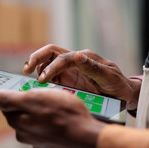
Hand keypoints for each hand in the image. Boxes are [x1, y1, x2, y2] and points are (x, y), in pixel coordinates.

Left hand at [0, 88, 105, 147]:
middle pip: (22, 113)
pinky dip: (53, 121)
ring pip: (36, 120)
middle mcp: (25, 135)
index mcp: (18, 123)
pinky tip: (64, 116)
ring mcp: (39, 141)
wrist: (87, 138)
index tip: (27, 88)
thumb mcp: (33, 99)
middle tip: (47, 95)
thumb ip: (9, 99)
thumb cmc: (63, 114)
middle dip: (32, 102)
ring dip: (44, 111)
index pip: (7, 105)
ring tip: (59, 105)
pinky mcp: (52, 144)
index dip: (17, 93)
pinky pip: (48, 128)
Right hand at [23, 44, 140, 109]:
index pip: (63, 58)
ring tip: (30, 80)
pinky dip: (42, 78)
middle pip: (51, 52)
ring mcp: (70, 70)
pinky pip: (51, 75)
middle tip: (26, 69)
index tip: (42, 80)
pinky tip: (38, 87)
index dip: (51, 67)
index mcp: (85, 58)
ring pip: (48, 62)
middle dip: (36, 58)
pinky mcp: (67, 79)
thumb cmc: (118, 86)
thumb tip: (78, 55)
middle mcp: (75, 61)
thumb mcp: (109, 77)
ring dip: (37, 67)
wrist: (122, 95)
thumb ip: (94, 68)